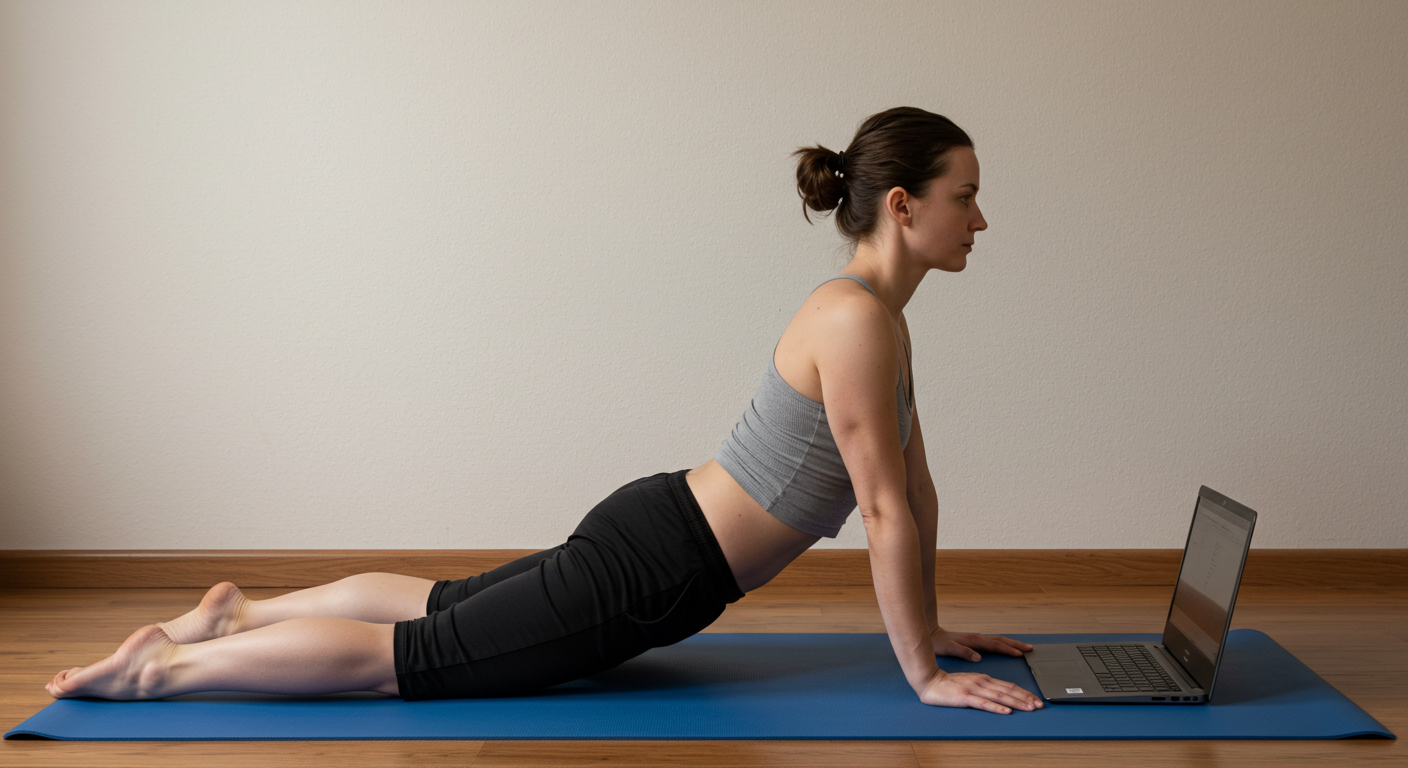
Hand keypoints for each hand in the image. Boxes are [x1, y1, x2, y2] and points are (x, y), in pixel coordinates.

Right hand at [919, 669, 1043, 712]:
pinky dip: (996, 708)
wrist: (929, 681)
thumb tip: (1002, 696)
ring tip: (1029, 708)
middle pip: (1008, 690)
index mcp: (984, 678)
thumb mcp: (971, 682)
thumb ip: (985, 687)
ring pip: (999, 696)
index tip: (1036, 700)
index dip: (1024, 693)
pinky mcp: (964, 696)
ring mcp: (973, 688)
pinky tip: (1006, 712)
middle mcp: (982, 681)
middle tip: (1040, 705)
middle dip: (1026, 698)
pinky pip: (983, 703)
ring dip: (1016, 703)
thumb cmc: (948, 684)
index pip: (1009, 686)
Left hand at [931, 629, 1032, 662]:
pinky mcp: (976, 641)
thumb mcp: (949, 649)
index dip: (1008, 650)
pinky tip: (1007, 649)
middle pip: (1001, 640)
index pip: (995, 645)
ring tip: (1024, 648)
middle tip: (1030, 649)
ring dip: (1012, 644)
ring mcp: (978, 639)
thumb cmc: (939, 644)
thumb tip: (978, 657)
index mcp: (974, 641)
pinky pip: (994, 643)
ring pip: (999, 640)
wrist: (932, 635)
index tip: (1020, 654)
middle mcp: (978, 638)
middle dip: (1016, 645)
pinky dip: (1004, 645)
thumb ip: (963, 652)